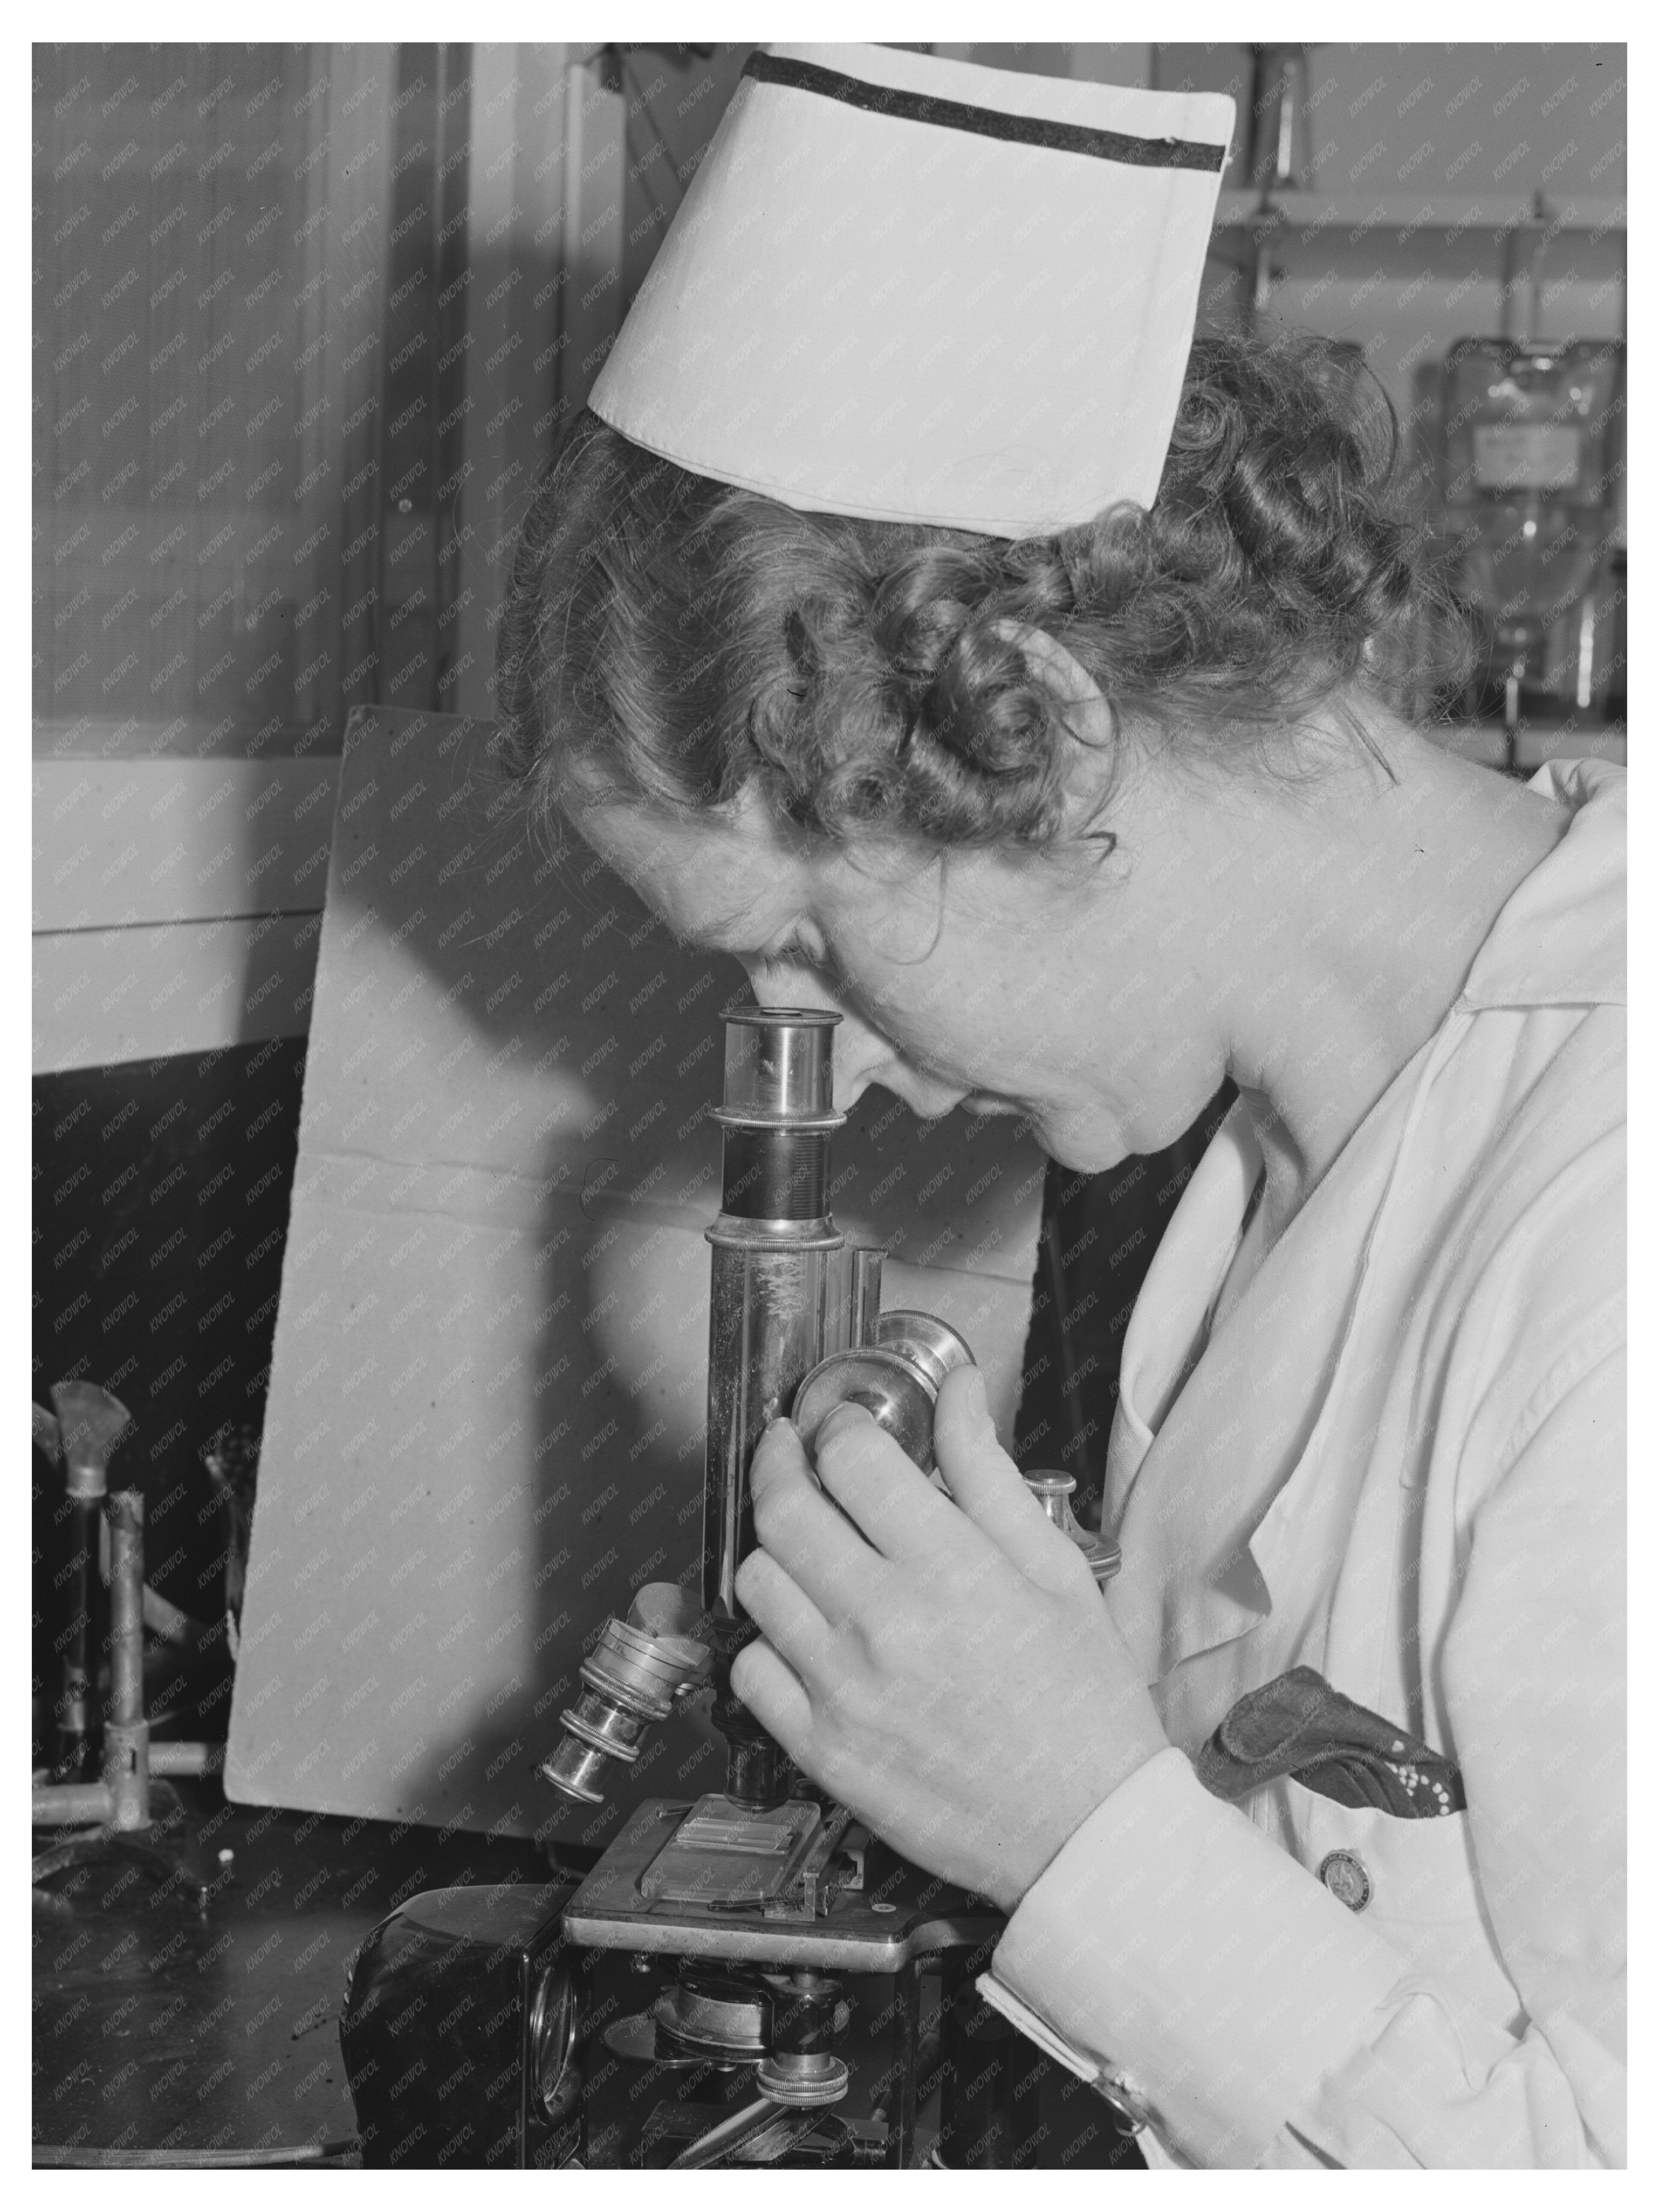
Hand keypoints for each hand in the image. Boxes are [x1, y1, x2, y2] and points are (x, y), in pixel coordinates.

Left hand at [729, 1367, 1168, 1912]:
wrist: (1086, 1831)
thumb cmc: (1083, 1698)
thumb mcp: (1055, 1567)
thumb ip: (990, 1470)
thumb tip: (960, 1386)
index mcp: (948, 1568)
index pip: (850, 1457)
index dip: (837, 1423)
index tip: (841, 1422)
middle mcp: (882, 1621)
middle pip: (783, 1508)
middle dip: (781, 1461)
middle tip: (794, 1453)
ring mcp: (842, 1689)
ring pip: (755, 1581)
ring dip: (773, 1548)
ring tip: (805, 1545)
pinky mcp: (820, 1750)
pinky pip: (750, 1669)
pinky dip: (767, 1641)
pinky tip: (804, 1632)